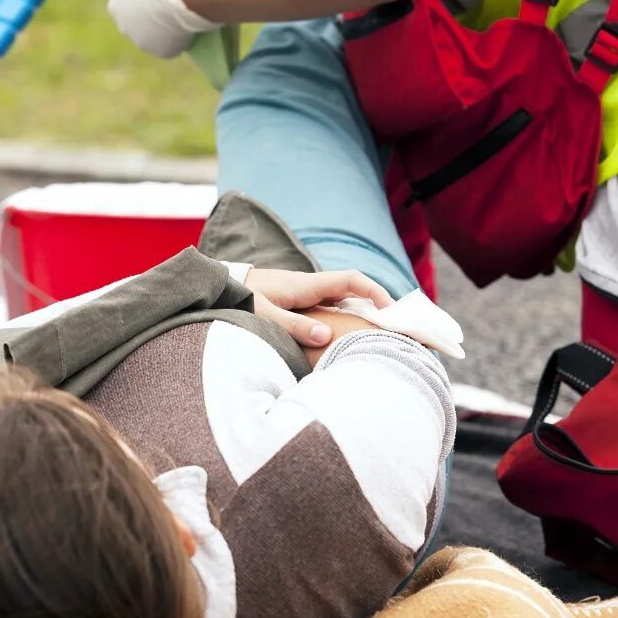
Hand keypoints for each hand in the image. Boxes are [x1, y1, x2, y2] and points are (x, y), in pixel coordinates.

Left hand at [99, 0, 219, 57]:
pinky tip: (180, 29)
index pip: (124, 4)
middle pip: (136, 23)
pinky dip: (172, 41)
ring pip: (151, 37)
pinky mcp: (161, 52)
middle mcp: (124, 29)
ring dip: (158, 30)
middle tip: (162, 5)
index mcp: (115, 8)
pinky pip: (166, 47)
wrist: (177, 0)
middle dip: (145, 17)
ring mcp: (143, 43)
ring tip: (173, 16)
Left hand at [244, 268, 393, 348]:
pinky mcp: (298, 304)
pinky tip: (349, 337)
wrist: (220, 287)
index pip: (350, 280)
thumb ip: (293, 326)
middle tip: (397, 327)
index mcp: (307, 284)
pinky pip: (330, 310)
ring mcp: (306, 295)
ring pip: (342, 302)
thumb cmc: (240, 298)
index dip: (374, 291)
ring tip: (379, 335)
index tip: (391, 310)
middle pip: (353, 292)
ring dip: (361, 314)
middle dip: (376, 305)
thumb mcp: (264, 314)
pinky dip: (344, 320)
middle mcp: (311, 287)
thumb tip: (326, 336)